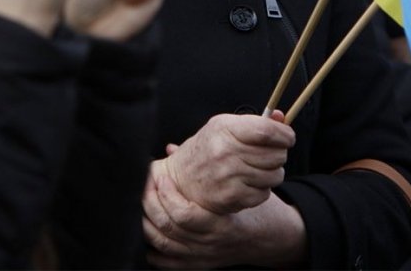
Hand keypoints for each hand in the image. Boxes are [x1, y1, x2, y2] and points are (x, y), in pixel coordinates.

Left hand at [143, 168, 306, 267]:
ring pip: (164, 245)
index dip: (166, 196)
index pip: (184, 215)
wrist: (269, 236)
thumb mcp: (238, 185)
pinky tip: (148, 234)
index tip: (158, 176)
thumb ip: (205, 168)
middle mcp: (210, 243)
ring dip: (147, 224)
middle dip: (149, 205)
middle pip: (168, 229)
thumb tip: (171, 149)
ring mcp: (203, 256)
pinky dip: (153, 250)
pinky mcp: (199, 265)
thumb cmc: (254, 206)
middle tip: (143, 185)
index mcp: (221, 223)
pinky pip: (168, 264)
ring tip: (141, 203)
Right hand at [160, 112, 295, 213]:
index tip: (288, 136)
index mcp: (225, 129)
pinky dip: (262, 188)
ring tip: (258, 167)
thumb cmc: (206, 148)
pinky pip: (265, 193)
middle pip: (276, 154)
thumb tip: (282, 118)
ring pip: (275, 175)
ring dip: (272, 171)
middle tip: (269, 152)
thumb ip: (255, 122)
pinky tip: (249, 181)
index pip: (267, 131)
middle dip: (279, 152)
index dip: (284, 134)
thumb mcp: (225, 126)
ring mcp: (229, 177)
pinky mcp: (232, 198)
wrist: (180, 179)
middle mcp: (226, 153)